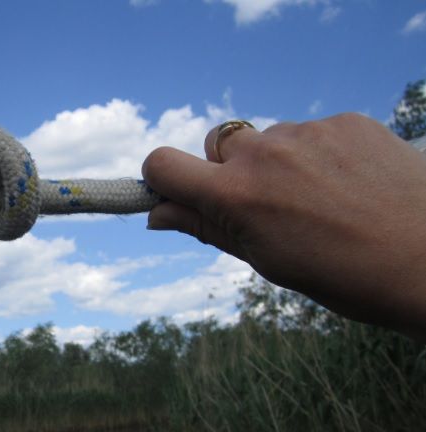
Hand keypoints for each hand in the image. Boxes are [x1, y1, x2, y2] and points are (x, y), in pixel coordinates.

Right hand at [142, 113, 425, 337]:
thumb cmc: (344, 275)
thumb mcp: (265, 260)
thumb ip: (208, 227)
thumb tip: (157, 216)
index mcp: (236, 196)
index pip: (164, 163)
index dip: (162, 176)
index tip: (178, 191)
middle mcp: (263, 154)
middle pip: (218, 144)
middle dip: (230, 169)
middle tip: (266, 203)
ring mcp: (305, 133)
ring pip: (268, 139)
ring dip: (278, 162)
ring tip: (321, 199)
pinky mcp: (344, 121)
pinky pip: (311, 132)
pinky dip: (318, 153)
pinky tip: (348, 183)